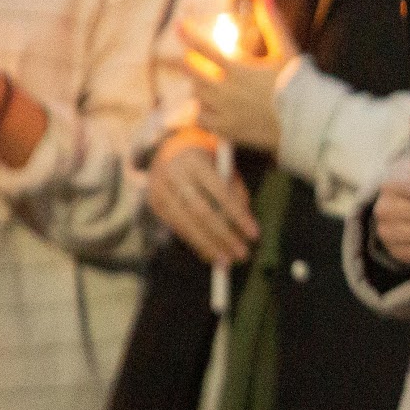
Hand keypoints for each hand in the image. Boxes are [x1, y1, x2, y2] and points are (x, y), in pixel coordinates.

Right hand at [148, 127, 257, 264]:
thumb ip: (236, 190)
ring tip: (226, 261)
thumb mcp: (225, 166)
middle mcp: (174, 175)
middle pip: (200, 212)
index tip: (254, 235)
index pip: (220, 192)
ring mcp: (160, 189)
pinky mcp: (154, 202)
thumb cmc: (208, 160)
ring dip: (207, 245)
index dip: (238, 215)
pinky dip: (194, 241)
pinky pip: (176, 226)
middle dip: (223, 236)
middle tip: (242, 254)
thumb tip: (245, 223)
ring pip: (185, 223)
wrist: (170, 147)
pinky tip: (208, 252)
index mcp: (197, 161)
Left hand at [178, 0, 291, 153]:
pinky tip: (211, 105)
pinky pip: (201, 118)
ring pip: (197, 94)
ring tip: (207, 81)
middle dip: (192, 61)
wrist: (308, 123)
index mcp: (239, 69)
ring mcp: (224, 112)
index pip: (204, 48)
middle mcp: (226, 91)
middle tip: (195, 57)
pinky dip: (202, 109)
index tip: (179, 26)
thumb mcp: (287, 51)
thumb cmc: (299, 84)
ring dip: (199, 84)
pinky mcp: (227, 130)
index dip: (189, 35)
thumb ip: (273, 23)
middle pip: (194, 72)